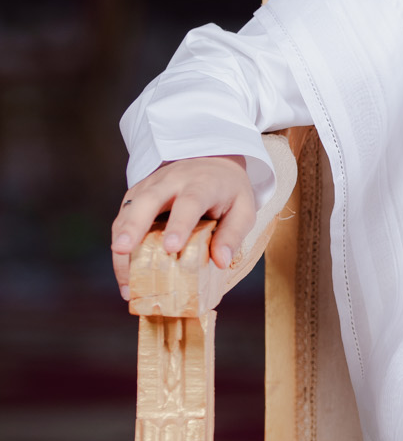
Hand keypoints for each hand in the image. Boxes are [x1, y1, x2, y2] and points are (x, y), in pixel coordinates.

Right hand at [111, 156, 254, 300]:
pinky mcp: (137, 195)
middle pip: (148, 200)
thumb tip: (220, 262)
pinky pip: (123, 218)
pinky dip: (120, 244)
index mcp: (202, 183)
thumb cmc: (228, 192)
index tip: (171, 247)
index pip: (189, 201)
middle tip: (123, 250)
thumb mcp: (243, 210)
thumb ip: (233, 235)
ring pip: (129, 210)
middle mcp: (172, 181)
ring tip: (124, 277)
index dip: (179, 224)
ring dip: (122, 241)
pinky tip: (124, 272)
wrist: (212, 163)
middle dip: (134, 225)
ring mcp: (150, 186)